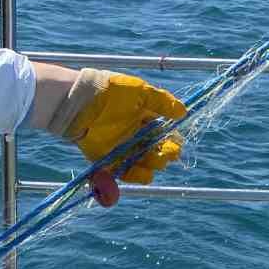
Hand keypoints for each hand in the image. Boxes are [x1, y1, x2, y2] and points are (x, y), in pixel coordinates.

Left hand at [36, 67, 185, 184]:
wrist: (85, 102)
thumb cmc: (114, 92)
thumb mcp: (141, 92)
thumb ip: (163, 102)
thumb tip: (183, 112)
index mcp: (146, 120)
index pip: (166, 135)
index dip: (173, 141)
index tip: (176, 143)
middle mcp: (136, 137)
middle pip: (158, 153)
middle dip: (166, 154)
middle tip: (167, 152)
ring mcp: (124, 150)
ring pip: (146, 166)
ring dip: (154, 165)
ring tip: (156, 159)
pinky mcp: (110, 161)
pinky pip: (127, 174)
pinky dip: (137, 176)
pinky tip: (145, 173)